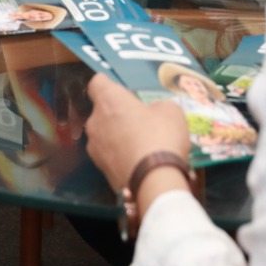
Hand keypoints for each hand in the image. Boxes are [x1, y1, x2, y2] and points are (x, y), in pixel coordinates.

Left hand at [84, 74, 189, 193]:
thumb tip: (154, 111)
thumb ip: (157, 105)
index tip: (121, 89)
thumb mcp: (171, 111)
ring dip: (118, 136)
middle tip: (140, 120)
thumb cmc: (160, 137)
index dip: (109, 84)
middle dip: (118, 114)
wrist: (153, 182)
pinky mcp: (100, 170)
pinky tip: (139, 162)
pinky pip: (110, 156)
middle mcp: (95, 122)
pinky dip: (121, 157)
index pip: (97, 83)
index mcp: (109, 100)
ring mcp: (95, 148)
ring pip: (104, 135)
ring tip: (142, 144)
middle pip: (102, 111)